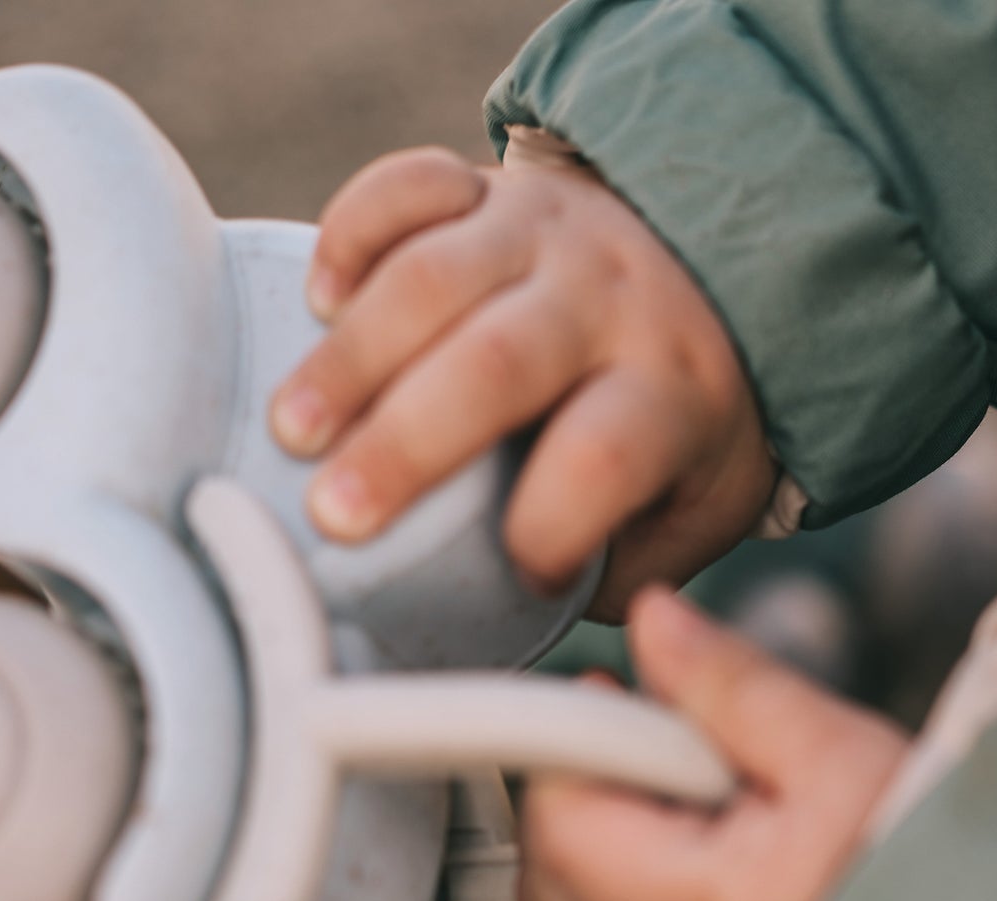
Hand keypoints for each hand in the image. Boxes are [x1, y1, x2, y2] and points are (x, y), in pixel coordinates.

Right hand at [271, 148, 776, 619]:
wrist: (705, 275)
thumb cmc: (675, 429)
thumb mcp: (696, 508)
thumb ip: (628, 565)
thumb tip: (527, 618)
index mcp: (671, 390)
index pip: (607, 454)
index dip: (554, 524)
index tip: (522, 577)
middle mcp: (608, 298)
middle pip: (499, 363)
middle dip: (406, 444)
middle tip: (333, 518)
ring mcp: (543, 231)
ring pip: (433, 277)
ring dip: (351, 359)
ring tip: (291, 432)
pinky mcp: (487, 188)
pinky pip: (409, 186)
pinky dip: (351, 234)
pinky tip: (319, 303)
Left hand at [521, 591, 907, 900]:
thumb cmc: (923, 870)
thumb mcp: (832, 751)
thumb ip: (727, 685)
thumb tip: (651, 622)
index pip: (561, 813)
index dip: (579, 739)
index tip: (626, 697)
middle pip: (547, 868)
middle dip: (587, 789)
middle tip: (674, 748)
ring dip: (592, 848)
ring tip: (688, 805)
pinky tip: (676, 861)